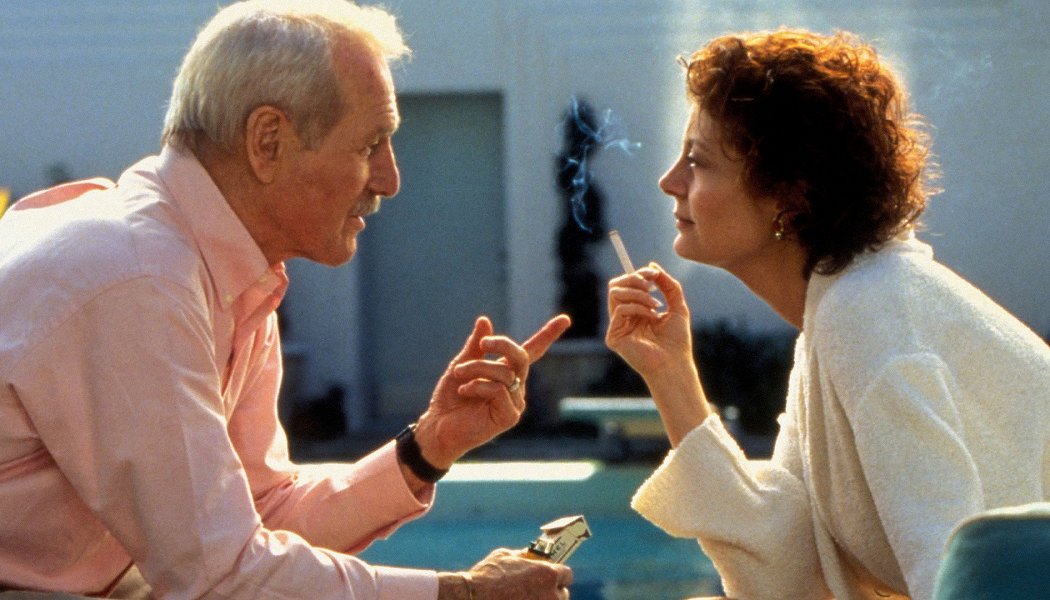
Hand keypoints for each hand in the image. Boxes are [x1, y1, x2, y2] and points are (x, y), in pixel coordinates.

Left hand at [414, 314, 570, 467]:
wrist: (437, 426)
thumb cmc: (450, 399)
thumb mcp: (461, 365)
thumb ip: (475, 346)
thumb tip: (484, 320)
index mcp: (507, 373)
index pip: (533, 351)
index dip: (548, 335)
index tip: (565, 319)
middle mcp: (516, 387)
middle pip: (522, 357)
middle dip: (502, 345)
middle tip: (483, 343)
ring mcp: (515, 402)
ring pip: (504, 373)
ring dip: (477, 368)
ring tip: (458, 375)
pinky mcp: (510, 416)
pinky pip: (499, 389)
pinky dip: (478, 385)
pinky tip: (465, 391)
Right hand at [439, 548, 572, 599]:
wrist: (472, 597)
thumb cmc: (487, 576)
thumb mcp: (506, 556)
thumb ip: (524, 557)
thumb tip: (531, 556)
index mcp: (547, 574)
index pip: (566, 574)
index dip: (558, 574)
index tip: (552, 576)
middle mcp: (550, 595)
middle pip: (562, 594)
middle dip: (553, 591)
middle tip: (539, 590)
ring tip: (527, 598)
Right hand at [605, 263, 692, 380]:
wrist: (675, 363)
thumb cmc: (677, 340)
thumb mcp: (677, 306)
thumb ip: (668, 285)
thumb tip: (652, 266)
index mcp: (636, 311)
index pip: (627, 285)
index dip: (637, 275)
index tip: (653, 273)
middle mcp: (624, 318)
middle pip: (616, 285)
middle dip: (634, 279)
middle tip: (651, 285)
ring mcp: (618, 326)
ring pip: (615, 293)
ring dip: (638, 293)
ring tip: (655, 304)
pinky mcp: (614, 336)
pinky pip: (620, 309)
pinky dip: (638, 307)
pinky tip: (652, 317)